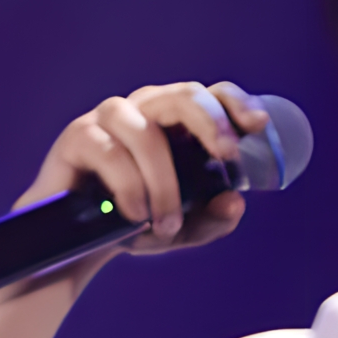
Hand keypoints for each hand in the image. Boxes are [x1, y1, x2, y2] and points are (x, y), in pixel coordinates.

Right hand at [16, 80, 263, 255]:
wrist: (78, 242)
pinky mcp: (78, 135)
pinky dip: (130, 189)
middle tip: (227, 156)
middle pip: (184, 95)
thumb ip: (213, 218)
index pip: (213, 95)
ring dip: (164, 183)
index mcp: (179, 122)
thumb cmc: (137, 221)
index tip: (258, 126)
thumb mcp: (183, 228)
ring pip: (148, 135)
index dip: (237, 104)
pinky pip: (111, 154)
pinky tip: (135, 215)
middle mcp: (147, 109)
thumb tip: (234, 202)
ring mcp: (110, 118)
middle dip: (212, 123)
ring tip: (166, 224)